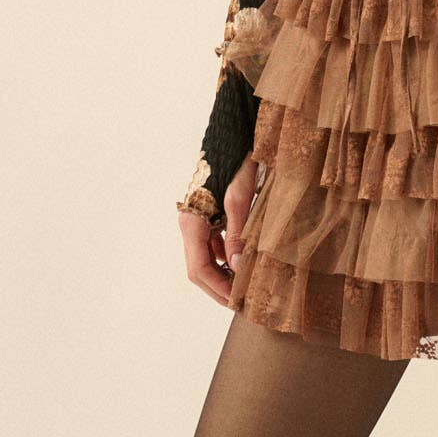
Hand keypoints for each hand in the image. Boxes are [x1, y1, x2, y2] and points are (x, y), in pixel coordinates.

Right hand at [178, 153, 262, 305]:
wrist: (235, 133)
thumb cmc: (238, 161)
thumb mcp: (241, 199)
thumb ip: (238, 235)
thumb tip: (239, 268)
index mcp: (192, 222)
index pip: (198, 270)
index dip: (217, 290)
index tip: (237, 303)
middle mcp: (191, 224)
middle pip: (199, 269)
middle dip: (219, 288)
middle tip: (243, 302)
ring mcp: (198, 220)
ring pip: (207, 259)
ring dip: (224, 276)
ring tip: (247, 287)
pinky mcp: (209, 216)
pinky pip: (214, 246)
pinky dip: (228, 259)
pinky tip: (245, 264)